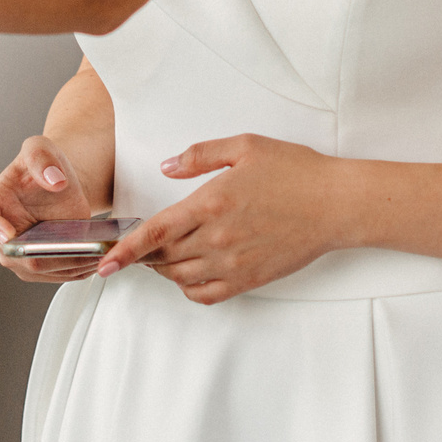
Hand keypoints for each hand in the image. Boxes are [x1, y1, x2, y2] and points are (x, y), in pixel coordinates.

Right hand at [0, 136, 100, 283]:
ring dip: (66, 261)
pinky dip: (78, 267)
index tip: (8, 233)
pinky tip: (95, 256)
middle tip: (72, 243)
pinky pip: (57, 274)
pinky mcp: (40, 267)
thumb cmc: (42, 167)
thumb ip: (41, 157)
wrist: (59, 183)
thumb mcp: (40, 148)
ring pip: (38, 269)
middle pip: (13, 254)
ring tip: (93, 249)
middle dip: (43, 251)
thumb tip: (54, 181)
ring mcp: (17, 256)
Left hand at [96, 134, 346, 304]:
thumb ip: (199, 155)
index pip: (155, 234)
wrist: (336, 204)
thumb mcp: (245, 146)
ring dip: (165, 270)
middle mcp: (218, 238)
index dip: (125, 251)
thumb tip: (167, 166)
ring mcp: (234, 263)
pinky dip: (190, 288)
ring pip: (181, 279)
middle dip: (145, 255)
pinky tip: (190, 274)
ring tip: (165, 256)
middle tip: (142, 244)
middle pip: (163, 259)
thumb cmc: (296, 171)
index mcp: (212, 203)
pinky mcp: (250, 279)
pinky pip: (207, 295)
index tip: (105, 263)